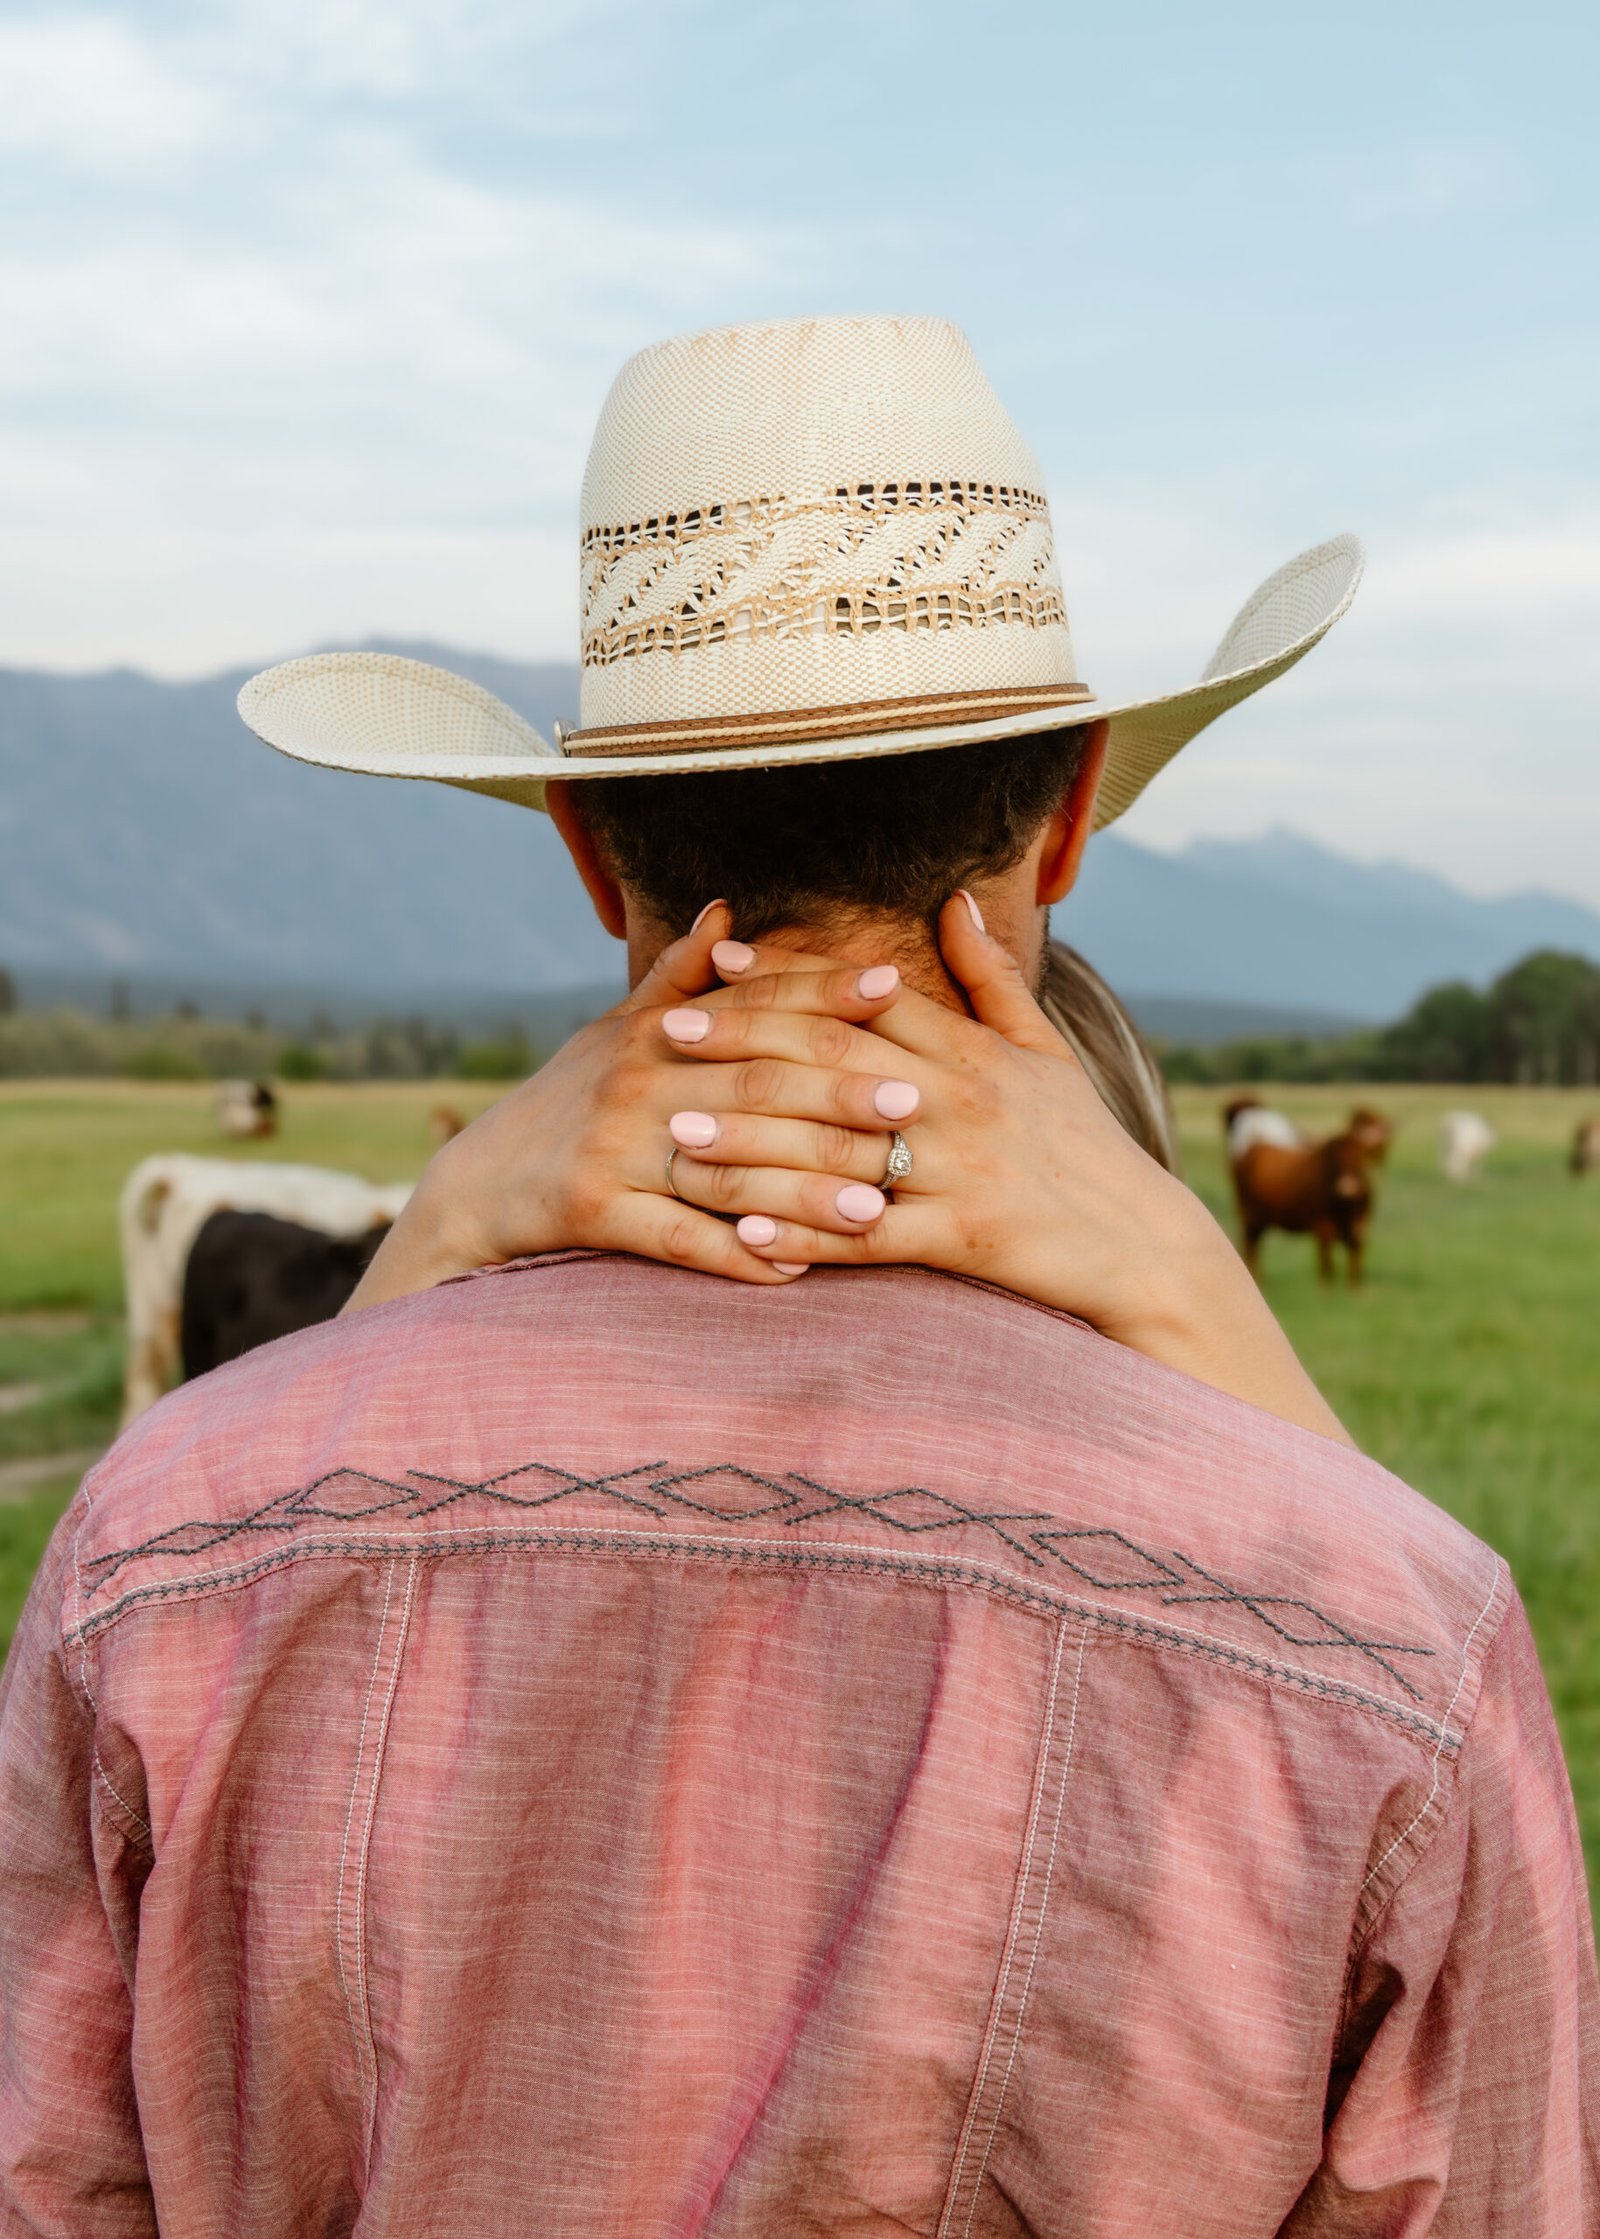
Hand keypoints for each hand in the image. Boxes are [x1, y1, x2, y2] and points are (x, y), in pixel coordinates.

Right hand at [344, 904, 918, 1309]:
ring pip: (726, 1166)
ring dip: (803, 1190)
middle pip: (754, 1083)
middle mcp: (636, 1080)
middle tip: (912, 1103)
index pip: (752, 1005)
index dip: (821, 991)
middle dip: (836, 1092)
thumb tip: (724, 910)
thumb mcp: (613, 1033)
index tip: (893, 985)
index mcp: (654, 1032)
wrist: (476, 1186)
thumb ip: (679, 981)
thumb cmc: (566, 1104)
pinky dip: (736, 1257)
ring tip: (874, 1206)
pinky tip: (794, 1272)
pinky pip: (677, 1238)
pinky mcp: (593, 1211)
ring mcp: (614, 1147)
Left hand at [662, 898, 1352, 1443]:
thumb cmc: (1085, 1146)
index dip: (788, 979)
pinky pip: (870, 1238)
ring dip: (751, 1144)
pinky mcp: (964, 1240)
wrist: (1144, 1245)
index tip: (719, 965)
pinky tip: (745, 1234)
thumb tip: (952, 899)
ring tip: (678, 1138)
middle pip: (835, 1059)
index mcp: (974, 1050)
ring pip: (838, 1149)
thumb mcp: (1045, 1051)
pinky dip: (806, 1234)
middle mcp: (962, 1099)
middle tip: (668, 1037)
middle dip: (744, 1044)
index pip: (866, 999)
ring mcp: (962, 1170)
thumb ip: (991, 977)